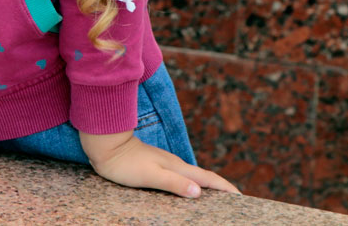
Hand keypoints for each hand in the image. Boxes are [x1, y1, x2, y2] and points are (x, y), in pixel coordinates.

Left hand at [80, 131, 240, 198]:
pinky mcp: (156, 166)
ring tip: (216, 199)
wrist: (106, 145)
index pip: (208, 179)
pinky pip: (180, 178)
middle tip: (235, 202)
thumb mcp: (151, 175)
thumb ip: (174, 183)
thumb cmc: (125, 163)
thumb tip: (199, 193)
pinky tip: (186, 192)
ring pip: (192, 177)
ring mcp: (166, 164)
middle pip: (204, 178)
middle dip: (221, 188)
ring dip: (207, 187)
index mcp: (178, 167)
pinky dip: (190, 185)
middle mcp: (175, 165)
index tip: (242, 197)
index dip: (226, 188)